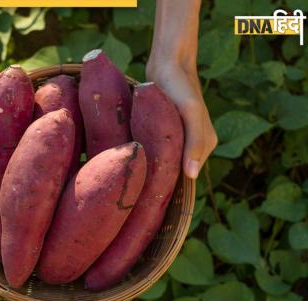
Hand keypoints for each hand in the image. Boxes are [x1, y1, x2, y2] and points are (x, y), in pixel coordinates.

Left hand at [145, 60, 217, 178]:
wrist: (168, 64)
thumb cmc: (181, 87)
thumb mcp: (190, 113)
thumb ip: (194, 142)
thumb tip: (192, 175)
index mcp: (206, 144)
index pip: (188, 176)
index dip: (172, 185)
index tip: (151, 196)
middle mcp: (194, 144)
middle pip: (177, 170)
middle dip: (161, 177)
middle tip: (137, 187)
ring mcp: (180, 137)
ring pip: (166, 160)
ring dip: (153, 166)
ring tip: (135, 175)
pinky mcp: (166, 130)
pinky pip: (159, 149)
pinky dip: (149, 154)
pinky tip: (136, 160)